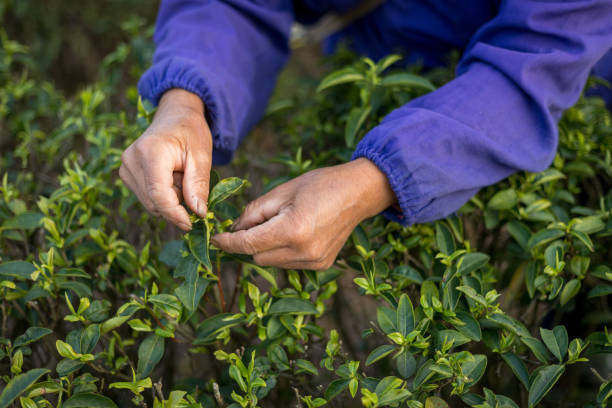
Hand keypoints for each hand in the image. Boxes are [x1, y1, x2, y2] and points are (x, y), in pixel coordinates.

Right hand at [120, 89, 211, 230]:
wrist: (175, 116)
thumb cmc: (191, 133)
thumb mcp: (202, 156)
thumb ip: (198, 185)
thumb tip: (198, 213)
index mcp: (151, 152)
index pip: (159, 195)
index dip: (175, 214)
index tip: (192, 224)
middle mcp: (131, 160)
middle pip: (153, 202)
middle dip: (176, 207)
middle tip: (193, 191)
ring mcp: (125, 167)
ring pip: (149, 203)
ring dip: (170, 200)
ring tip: (182, 178)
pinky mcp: (126, 173)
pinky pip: (146, 197)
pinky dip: (162, 196)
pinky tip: (172, 180)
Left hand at [211, 158, 395, 269]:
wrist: (358, 193)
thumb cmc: (320, 184)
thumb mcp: (282, 191)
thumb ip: (254, 212)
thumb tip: (234, 229)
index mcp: (292, 231)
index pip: (248, 244)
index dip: (228, 243)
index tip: (216, 240)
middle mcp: (304, 252)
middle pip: (258, 257)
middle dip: (250, 242)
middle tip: (258, 220)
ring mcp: (314, 262)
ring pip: (273, 262)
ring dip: (267, 248)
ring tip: (283, 223)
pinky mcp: (322, 265)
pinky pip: (289, 263)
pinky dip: (284, 252)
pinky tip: (297, 232)